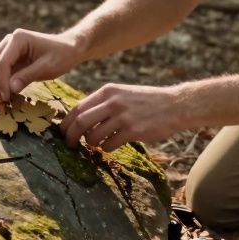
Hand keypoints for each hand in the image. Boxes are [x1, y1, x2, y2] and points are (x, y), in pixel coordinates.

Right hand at [0, 28, 81, 101]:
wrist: (68, 49)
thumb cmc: (61, 55)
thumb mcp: (48, 67)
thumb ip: (28, 76)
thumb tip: (10, 89)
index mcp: (18, 39)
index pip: (2, 62)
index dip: (1, 82)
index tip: (6, 98)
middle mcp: (9, 41)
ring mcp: (7, 49)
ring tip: (0, 100)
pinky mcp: (9, 58)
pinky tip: (4, 95)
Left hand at [61, 83, 190, 151]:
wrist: (174, 105)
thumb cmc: (145, 101)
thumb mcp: (121, 93)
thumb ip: (102, 103)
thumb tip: (79, 119)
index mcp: (107, 91)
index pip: (78, 108)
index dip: (67, 122)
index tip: (63, 132)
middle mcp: (113, 102)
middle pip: (80, 122)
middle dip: (71, 136)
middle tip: (70, 144)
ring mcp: (123, 116)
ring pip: (93, 136)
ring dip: (91, 144)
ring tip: (96, 144)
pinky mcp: (133, 131)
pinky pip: (109, 145)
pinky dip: (106, 148)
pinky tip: (110, 146)